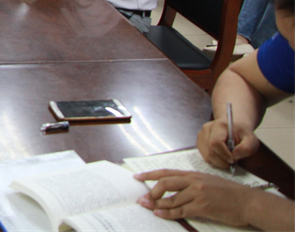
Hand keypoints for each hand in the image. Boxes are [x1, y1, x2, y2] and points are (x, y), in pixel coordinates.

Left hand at [134, 170, 255, 227]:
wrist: (248, 202)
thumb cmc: (230, 193)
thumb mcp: (208, 182)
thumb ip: (192, 184)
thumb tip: (175, 189)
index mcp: (193, 174)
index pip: (167, 172)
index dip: (150, 174)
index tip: (137, 177)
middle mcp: (193, 181)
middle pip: (165, 183)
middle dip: (151, 191)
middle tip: (142, 198)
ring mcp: (197, 193)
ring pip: (171, 198)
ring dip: (156, 204)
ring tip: (146, 206)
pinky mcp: (202, 206)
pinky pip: (180, 210)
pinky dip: (168, 213)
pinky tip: (160, 214)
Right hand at [197, 117, 259, 168]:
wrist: (233, 129)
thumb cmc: (242, 135)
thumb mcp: (251, 140)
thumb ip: (247, 148)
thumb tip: (234, 155)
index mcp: (219, 125)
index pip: (216, 142)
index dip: (224, 154)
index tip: (233, 160)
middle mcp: (206, 128)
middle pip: (209, 151)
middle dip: (221, 161)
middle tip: (231, 163)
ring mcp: (201, 135)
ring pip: (206, 155)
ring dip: (217, 162)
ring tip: (226, 159)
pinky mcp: (199, 142)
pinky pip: (204, 156)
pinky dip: (213, 160)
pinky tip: (220, 157)